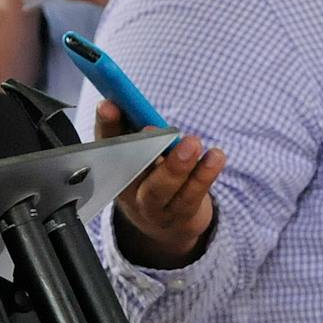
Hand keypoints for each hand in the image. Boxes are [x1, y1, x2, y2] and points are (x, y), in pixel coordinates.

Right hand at [100, 100, 222, 267]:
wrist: (166, 221)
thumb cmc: (153, 173)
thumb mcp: (142, 151)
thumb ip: (136, 127)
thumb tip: (129, 101)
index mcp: (115, 167)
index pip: (106, 142)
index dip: (106, 124)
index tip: (109, 104)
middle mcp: (130, 190)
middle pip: (132, 172)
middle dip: (141, 148)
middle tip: (152, 130)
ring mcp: (154, 208)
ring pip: (162, 189)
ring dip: (177, 165)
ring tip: (192, 142)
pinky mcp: (180, 216)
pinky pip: (191, 196)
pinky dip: (204, 175)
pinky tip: (216, 157)